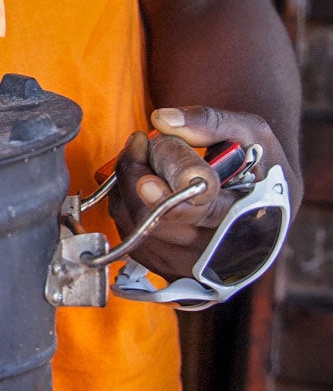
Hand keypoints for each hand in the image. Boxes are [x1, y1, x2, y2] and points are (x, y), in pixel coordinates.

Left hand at [110, 105, 300, 279]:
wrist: (261, 197)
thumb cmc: (258, 162)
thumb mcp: (250, 133)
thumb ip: (210, 122)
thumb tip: (162, 120)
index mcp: (250, 218)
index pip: (199, 214)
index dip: (167, 198)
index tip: (145, 179)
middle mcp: (221, 251)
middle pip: (158, 221)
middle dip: (137, 177)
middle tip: (140, 146)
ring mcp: (193, 265)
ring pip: (137, 229)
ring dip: (128, 190)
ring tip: (148, 165)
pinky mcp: (169, 269)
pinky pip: (130, 238)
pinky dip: (127, 207)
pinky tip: (145, 189)